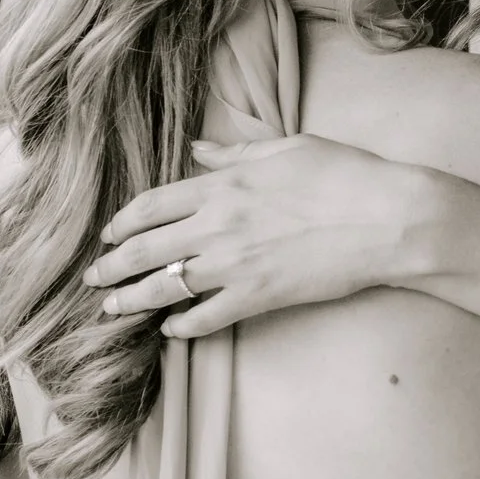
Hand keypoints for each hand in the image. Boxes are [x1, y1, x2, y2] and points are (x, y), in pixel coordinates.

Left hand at [85, 135, 455, 336]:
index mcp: (223, 184)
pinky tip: (170, 330)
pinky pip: (206, 317)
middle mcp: (218, 225)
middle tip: (93, 278)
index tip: (109, 233)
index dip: (123, 222)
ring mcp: (235, 264)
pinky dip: (182, 326)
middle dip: (112, 266)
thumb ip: (235, 152)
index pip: (151, 205)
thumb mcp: (287, 148)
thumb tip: (200, 149)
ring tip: (112, 309)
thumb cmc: (345, 175)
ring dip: (131, 300)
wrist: (387, 219)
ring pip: (164, 286)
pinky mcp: (258, 297)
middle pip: (145, 249)